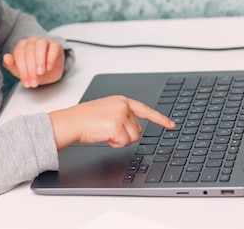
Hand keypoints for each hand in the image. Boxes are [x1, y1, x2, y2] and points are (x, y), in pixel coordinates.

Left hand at [2, 37, 64, 87]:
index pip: (19, 55)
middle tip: (33, 82)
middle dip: (31, 69)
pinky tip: (49, 67)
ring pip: (40, 46)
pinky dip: (51, 58)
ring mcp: (44, 41)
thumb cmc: (33, 70)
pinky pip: (53, 48)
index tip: (26, 82)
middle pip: (29, 52)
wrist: (49, 72)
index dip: (22, 70)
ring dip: (39, 60)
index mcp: (21, 46)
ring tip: (40, 73)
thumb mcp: (20, 71)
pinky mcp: (56, 44)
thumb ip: (11, 65)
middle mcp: (31, 41)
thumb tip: (6, 57)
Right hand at [48, 95, 175, 149]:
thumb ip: (124, 115)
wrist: (72, 122)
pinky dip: (114, 144)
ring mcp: (121, 116)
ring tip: (105, 132)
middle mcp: (123, 106)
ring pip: (133, 138)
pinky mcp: (116, 127)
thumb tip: (137, 130)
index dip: (160, 119)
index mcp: (122, 100)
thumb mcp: (108, 111)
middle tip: (109, 130)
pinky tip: (103, 136)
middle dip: (126, 134)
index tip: (171, 125)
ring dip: (120, 140)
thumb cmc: (85, 119)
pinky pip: (124, 143)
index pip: (145, 110)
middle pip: (138, 129)